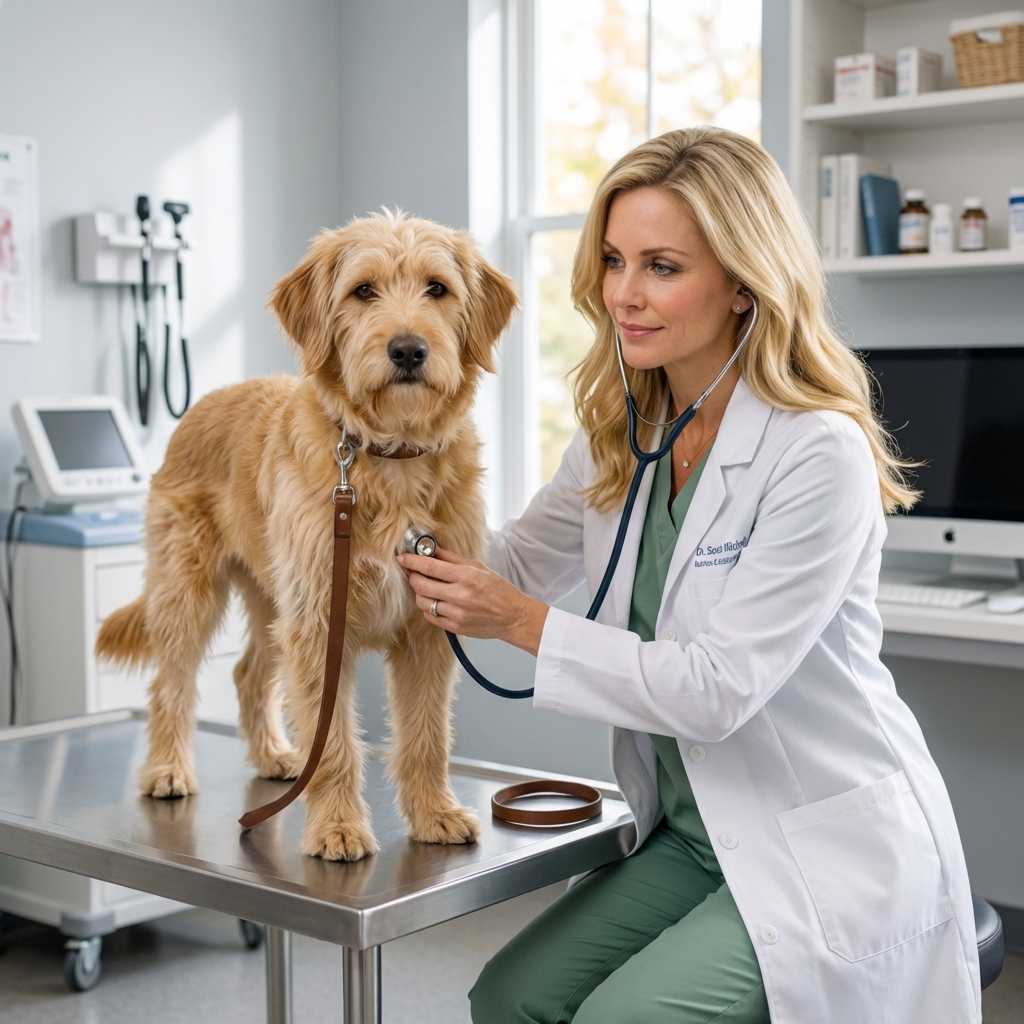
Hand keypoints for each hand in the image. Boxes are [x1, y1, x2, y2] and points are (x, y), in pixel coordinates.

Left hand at [396, 548, 549, 656]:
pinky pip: (430, 617)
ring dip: (419, 593)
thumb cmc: (498, 590)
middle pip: (421, 585)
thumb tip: (432, 549)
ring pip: (423, 602)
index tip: (402, 558)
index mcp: (466, 577)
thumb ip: (452, 559)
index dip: (412, 562)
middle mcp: (460, 595)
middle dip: (412, 576)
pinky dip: (428, 608)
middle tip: (412, 572)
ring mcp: (456, 614)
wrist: (513, 616)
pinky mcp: (455, 627)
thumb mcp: (478, 568)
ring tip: (426, 587)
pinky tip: (435, 602)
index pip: (430, 567)